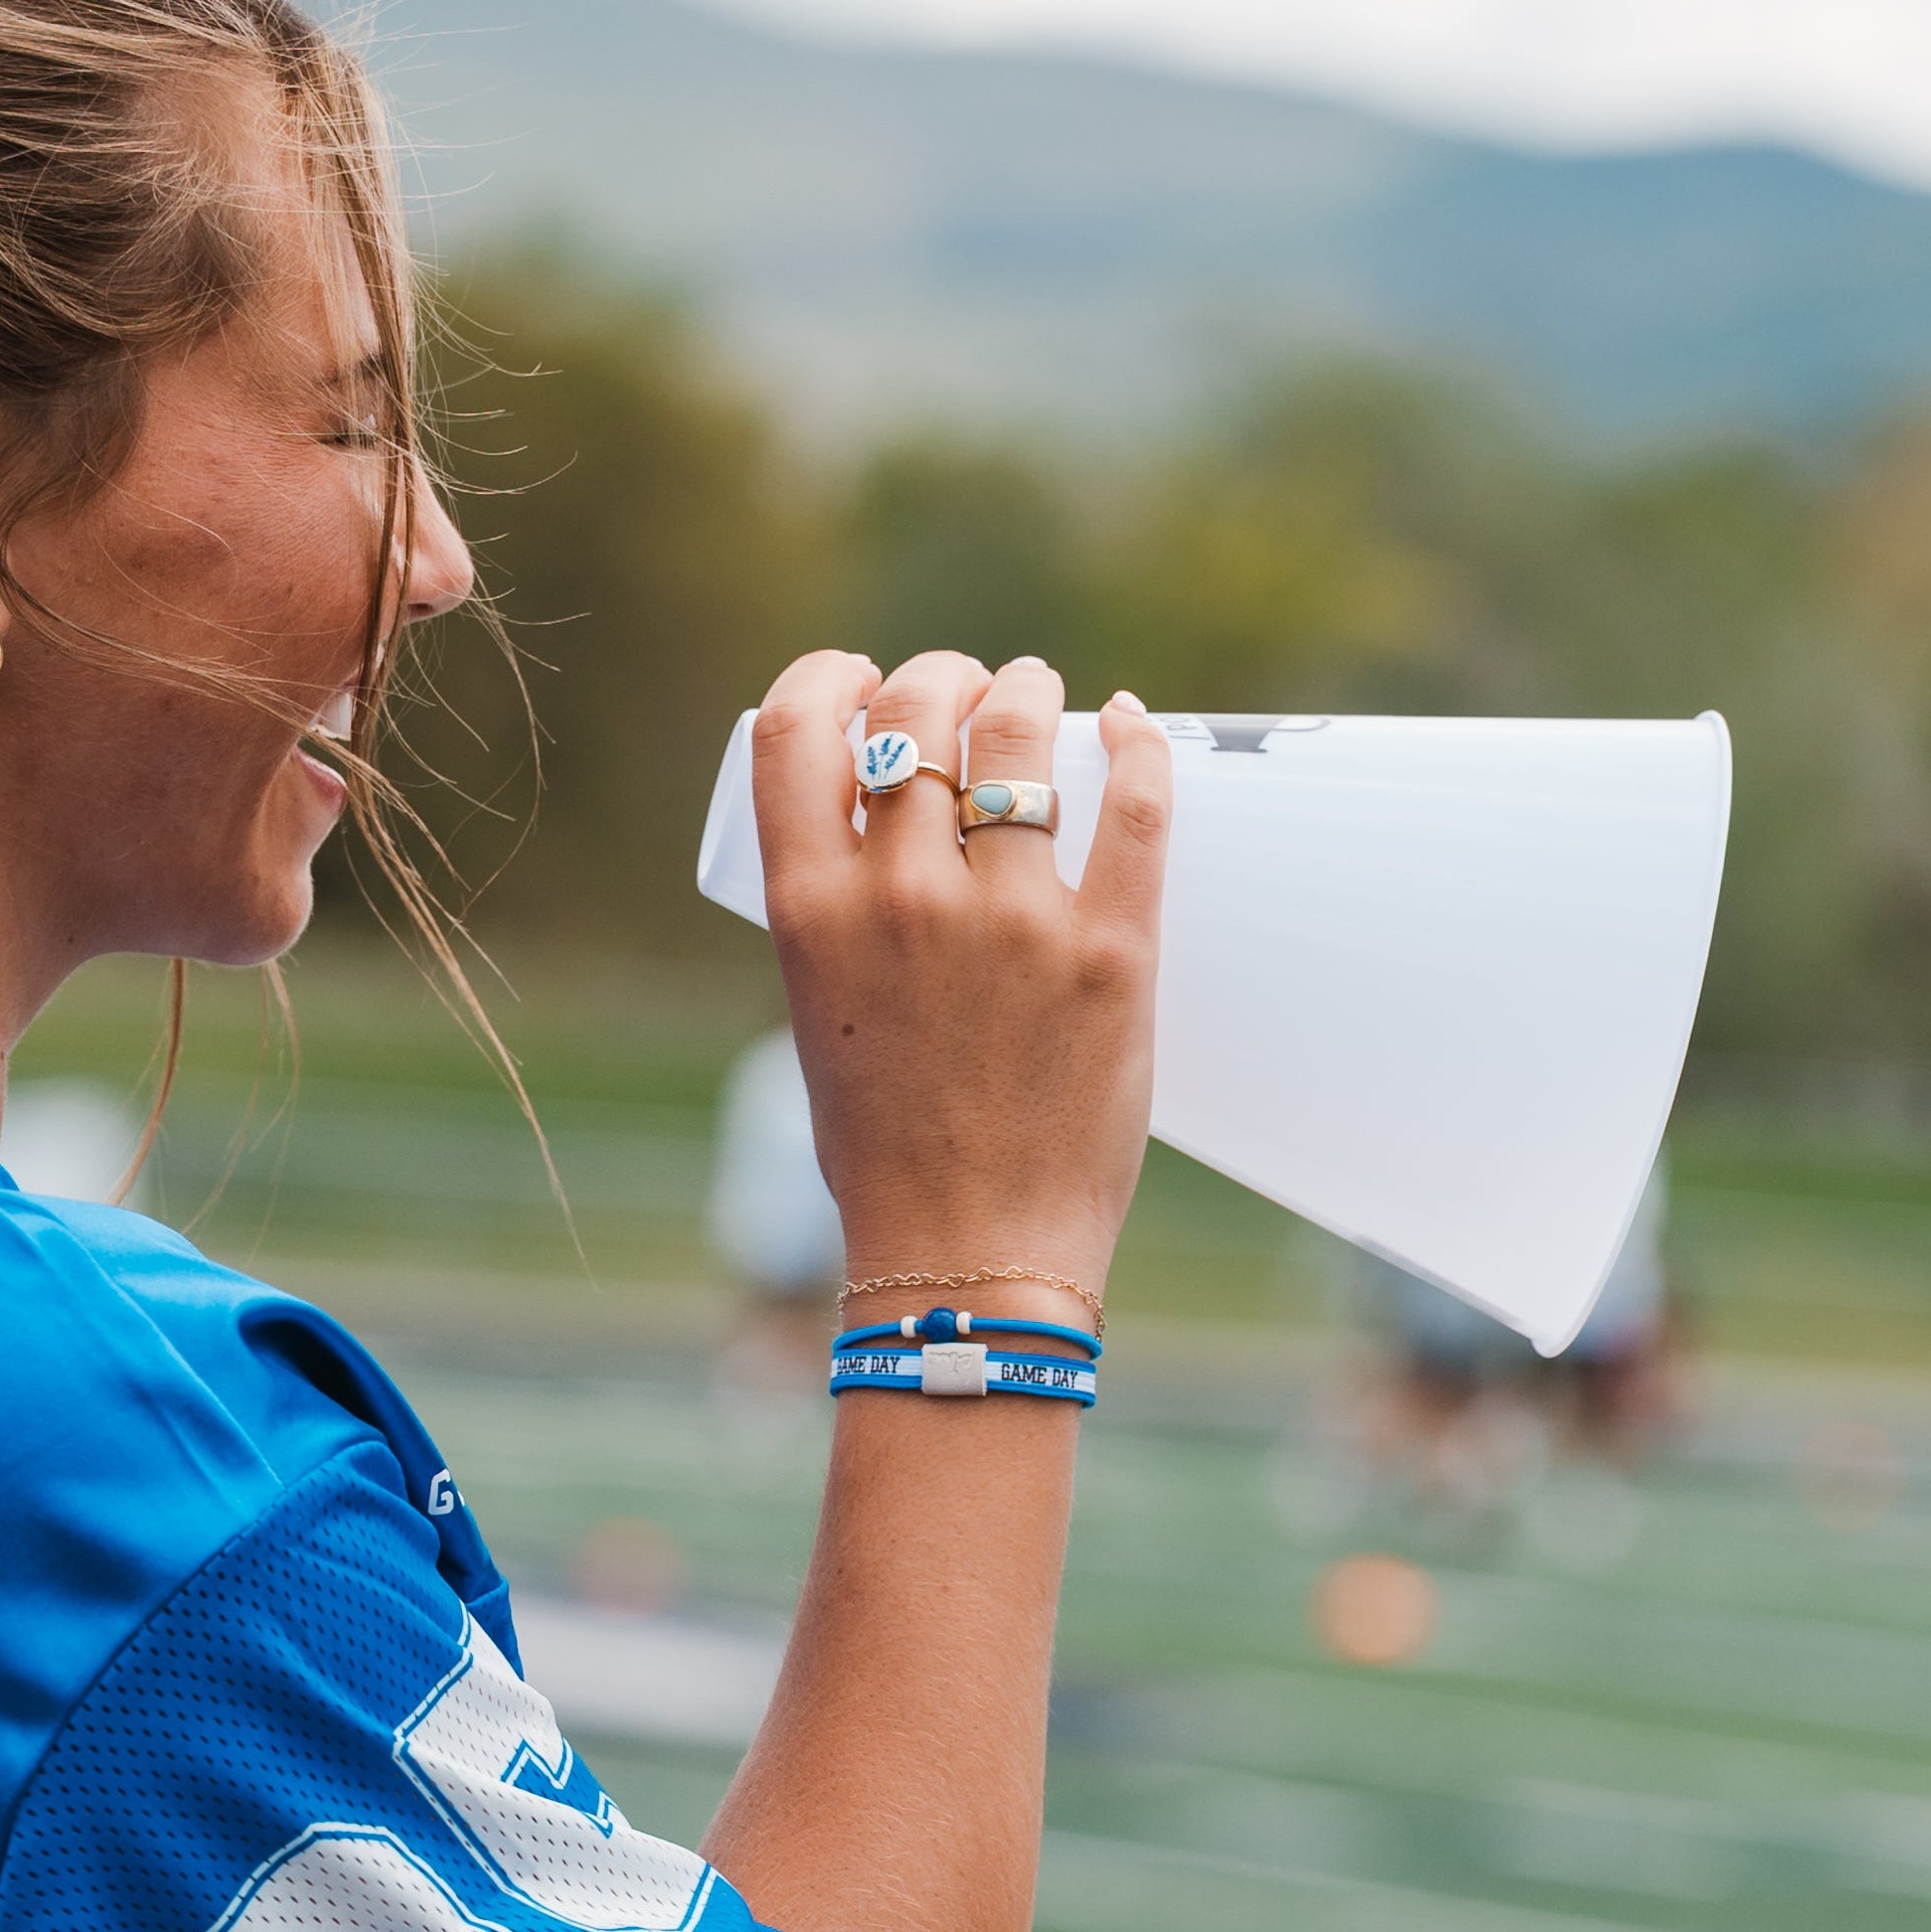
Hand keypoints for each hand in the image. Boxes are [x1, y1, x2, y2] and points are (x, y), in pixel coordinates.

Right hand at [746, 648, 1171, 1318]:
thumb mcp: (816, 1017)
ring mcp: (1011, 920)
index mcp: (810, 912)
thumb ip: (840, 922)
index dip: (826, 678)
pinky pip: (1136, 804)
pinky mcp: (1110, 951)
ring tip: (1037, 695)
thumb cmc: (887, 1151)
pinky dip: (1137, 742)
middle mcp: (902, 898)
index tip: (857, 679)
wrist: (969, 1253)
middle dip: (937, 678)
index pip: (794, 730)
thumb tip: (894, 837)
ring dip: (1025, 690)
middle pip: (915, 712)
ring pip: (1019, 734)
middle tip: (965, 693)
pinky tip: (1128, 724)